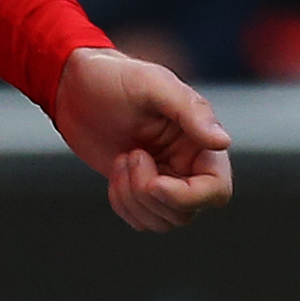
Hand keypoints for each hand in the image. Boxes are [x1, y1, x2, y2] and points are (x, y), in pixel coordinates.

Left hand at [52, 46, 232, 230]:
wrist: (76, 88)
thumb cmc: (116, 79)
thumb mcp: (153, 86)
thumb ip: (190, 112)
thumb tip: (223, 142)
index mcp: (200, 141)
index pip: (217, 190)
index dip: (188, 197)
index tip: (154, 183)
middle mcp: (189, 164)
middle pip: (185, 211)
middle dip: (149, 193)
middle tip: (130, 155)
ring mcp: (165, 180)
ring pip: (163, 221)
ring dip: (133, 198)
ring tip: (122, 160)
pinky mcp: (140, 190)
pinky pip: (142, 221)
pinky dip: (123, 205)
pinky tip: (115, 171)